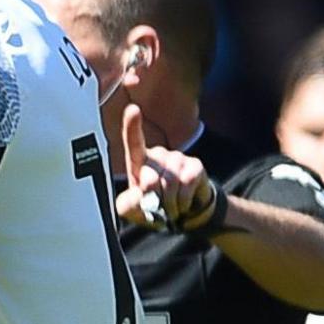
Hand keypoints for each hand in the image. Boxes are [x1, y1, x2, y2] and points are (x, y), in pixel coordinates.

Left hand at [117, 104, 214, 229]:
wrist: (183, 213)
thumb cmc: (152, 208)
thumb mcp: (133, 210)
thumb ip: (128, 204)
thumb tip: (140, 194)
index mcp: (139, 162)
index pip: (134, 142)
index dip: (133, 126)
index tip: (133, 110)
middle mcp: (158, 155)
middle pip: (150, 178)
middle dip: (152, 199)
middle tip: (157, 208)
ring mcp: (177, 158)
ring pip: (169, 183)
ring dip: (169, 203)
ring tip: (170, 206)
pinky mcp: (195, 165)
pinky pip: (186, 184)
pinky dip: (182, 200)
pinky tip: (183, 201)